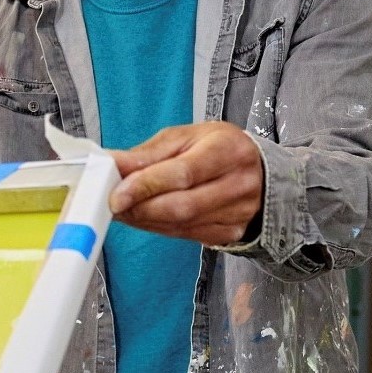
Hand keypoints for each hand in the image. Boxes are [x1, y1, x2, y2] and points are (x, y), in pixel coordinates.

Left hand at [108, 121, 263, 246]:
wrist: (260, 172)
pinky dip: (158, 228)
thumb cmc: (217, 147)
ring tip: (122, 210)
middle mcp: (238, 184)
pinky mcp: (230, 234)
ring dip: (144, 220)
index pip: (183, 173)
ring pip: (181, 225)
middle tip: (112, 204)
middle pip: (182, 206)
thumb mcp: (185, 137)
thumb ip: (148, 153)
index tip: (116, 194)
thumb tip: (111, 163)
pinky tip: (143, 218)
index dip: (146, 186)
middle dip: (140, 208)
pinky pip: (186, 235)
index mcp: (228, 151)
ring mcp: (237, 214)